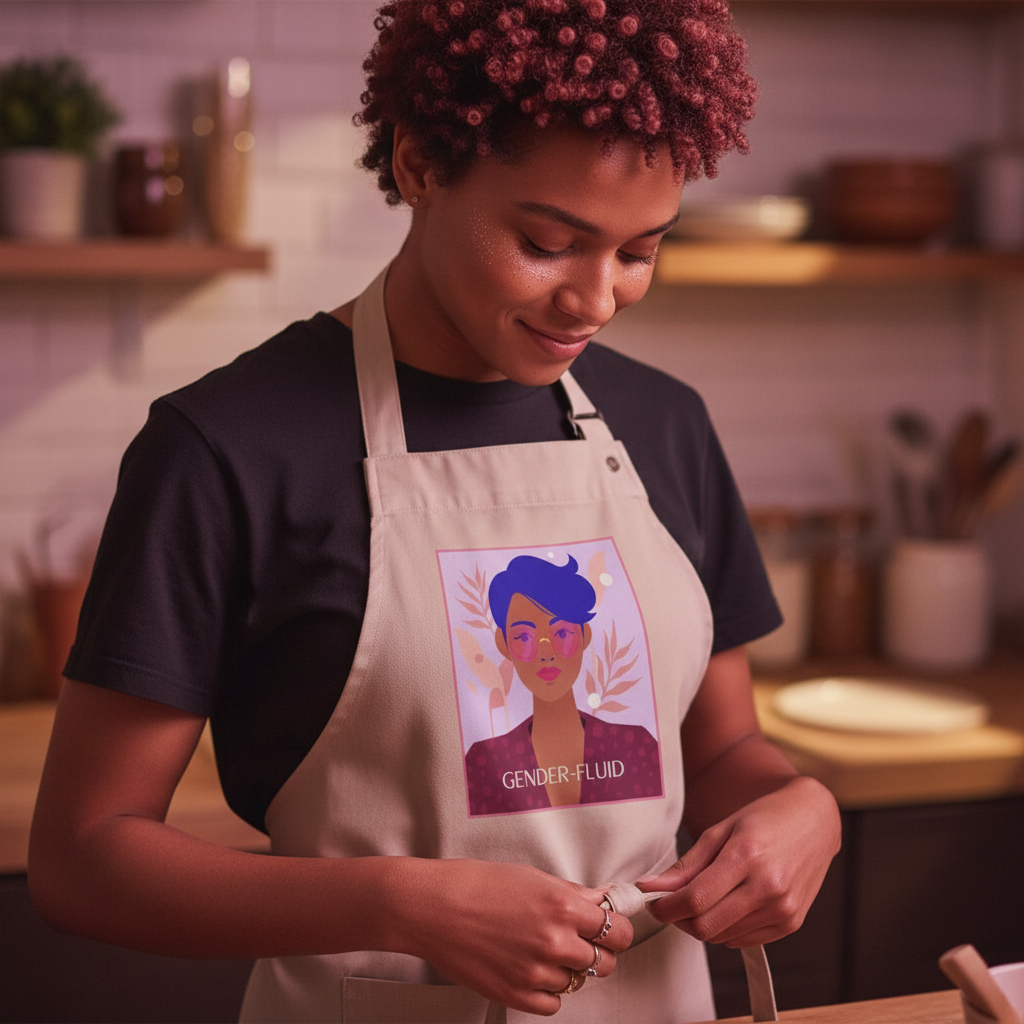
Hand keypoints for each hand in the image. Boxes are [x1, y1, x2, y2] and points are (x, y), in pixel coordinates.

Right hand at [396, 858, 632, 1014]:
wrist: (432, 907)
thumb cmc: (475, 884)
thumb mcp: (532, 877)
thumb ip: (571, 893)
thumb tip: (600, 901)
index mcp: (563, 906)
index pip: (618, 931)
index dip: (617, 929)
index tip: (611, 928)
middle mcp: (555, 942)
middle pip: (605, 962)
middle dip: (598, 951)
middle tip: (580, 940)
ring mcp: (536, 972)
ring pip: (578, 982)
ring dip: (568, 968)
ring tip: (541, 948)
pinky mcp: (516, 994)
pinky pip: (553, 1003)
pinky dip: (548, 989)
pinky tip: (531, 968)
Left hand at [636, 775, 839, 947]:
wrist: (814, 821)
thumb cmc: (765, 819)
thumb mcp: (720, 831)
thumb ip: (686, 865)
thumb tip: (651, 886)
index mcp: (746, 856)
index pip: (695, 899)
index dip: (666, 908)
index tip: (653, 903)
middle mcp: (767, 887)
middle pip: (706, 926)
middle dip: (679, 920)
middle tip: (672, 904)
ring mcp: (782, 908)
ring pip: (723, 937)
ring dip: (702, 924)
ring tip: (702, 899)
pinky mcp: (791, 923)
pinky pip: (744, 940)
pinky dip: (726, 929)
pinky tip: (727, 905)